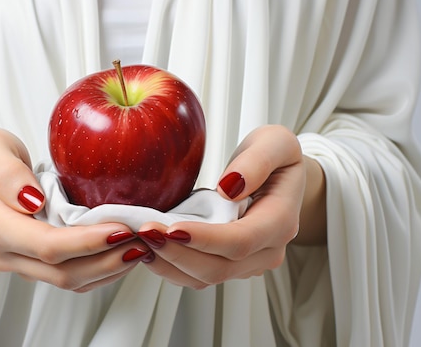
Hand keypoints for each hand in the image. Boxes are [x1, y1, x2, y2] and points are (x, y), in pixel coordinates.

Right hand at [0, 128, 150, 291]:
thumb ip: (4, 171)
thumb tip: (32, 199)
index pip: (47, 245)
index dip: (87, 242)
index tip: (122, 228)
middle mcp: (7, 256)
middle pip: (63, 272)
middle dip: (108, 260)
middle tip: (144, 241)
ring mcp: (22, 266)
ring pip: (72, 281)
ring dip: (110, 269)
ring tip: (143, 247)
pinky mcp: (38, 268)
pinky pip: (74, 279)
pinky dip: (104, 270)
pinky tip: (125, 252)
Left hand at [136, 125, 306, 288]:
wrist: (280, 179)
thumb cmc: (277, 159)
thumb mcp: (275, 142)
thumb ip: (258, 160)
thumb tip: (230, 186)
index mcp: (280, 221)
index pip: (241, 241)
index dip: (204, 239)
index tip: (171, 228)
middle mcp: (266, 251)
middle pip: (218, 267)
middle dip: (176, 252)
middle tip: (144, 231)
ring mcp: (248, 263)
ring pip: (204, 277)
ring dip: (168, 262)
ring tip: (139, 240)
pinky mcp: (229, 265)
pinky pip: (197, 276)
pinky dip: (170, 265)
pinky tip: (149, 248)